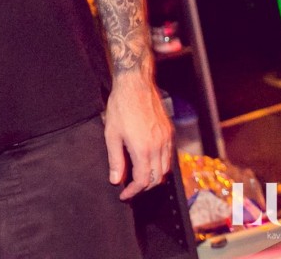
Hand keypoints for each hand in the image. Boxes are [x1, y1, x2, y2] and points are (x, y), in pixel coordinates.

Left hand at [104, 73, 173, 199]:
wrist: (135, 85)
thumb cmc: (121, 107)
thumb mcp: (111, 134)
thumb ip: (115, 160)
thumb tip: (115, 180)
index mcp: (143, 149)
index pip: (142, 181)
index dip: (133, 191)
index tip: (124, 195)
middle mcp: (158, 147)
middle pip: (156, 178)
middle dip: (143, 187)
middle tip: (130, 188)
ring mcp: (166, 139)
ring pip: (165, 169)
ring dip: (154, 177)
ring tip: (139, 177)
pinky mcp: (169, 132)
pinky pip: (169, 156)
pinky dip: (161, 164)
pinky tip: (149, 161)